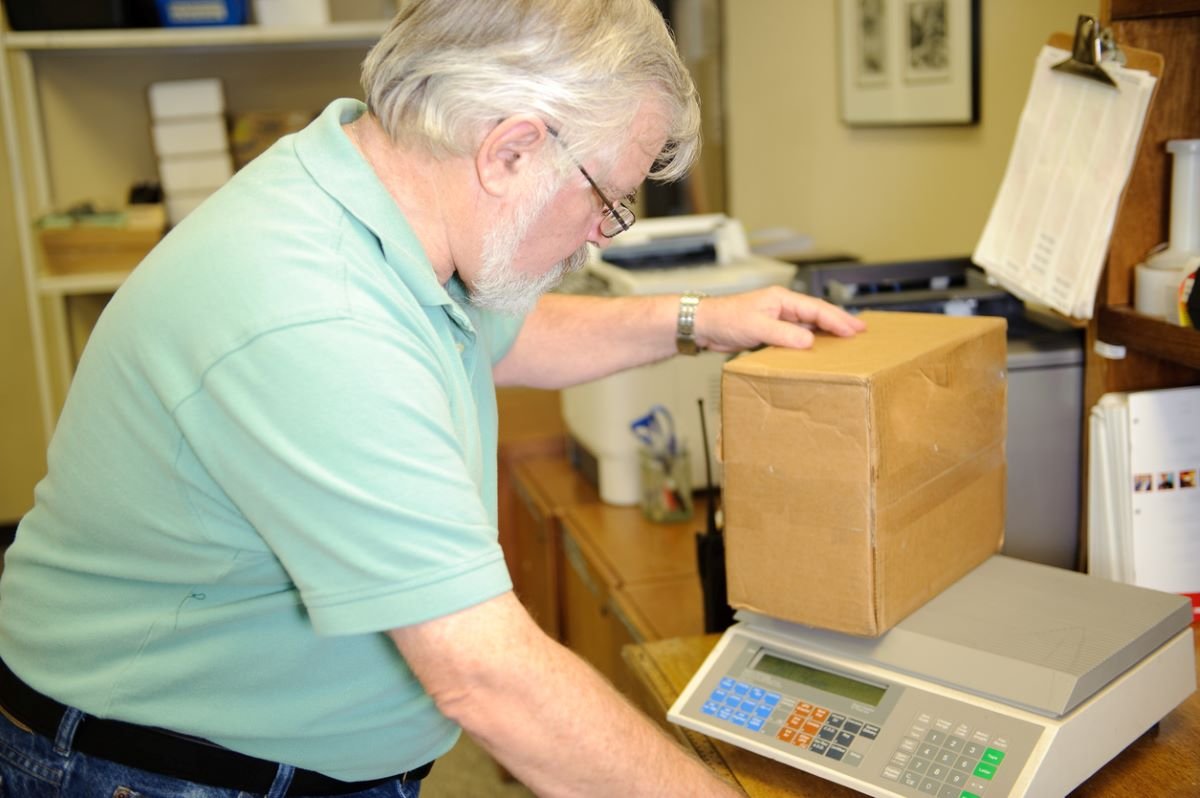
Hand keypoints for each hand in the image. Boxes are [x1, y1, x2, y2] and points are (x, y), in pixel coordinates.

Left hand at [692, 286, 865, 351]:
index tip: (853, 329)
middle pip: (818, 314)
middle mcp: (783, 307)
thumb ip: (783, 334)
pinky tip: (820, 349)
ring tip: (848, 339)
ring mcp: (778, 319)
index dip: (837, 319)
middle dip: (840, 321)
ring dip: (828, 332)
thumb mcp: (756, 326)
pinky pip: (797, 336)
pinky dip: (811, 341)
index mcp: (782, 298)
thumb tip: (808, 341)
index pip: (816, 309)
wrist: (703, 325)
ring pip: (809, 325)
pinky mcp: (771, 332)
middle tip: (861, 331)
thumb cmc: (724, 318)